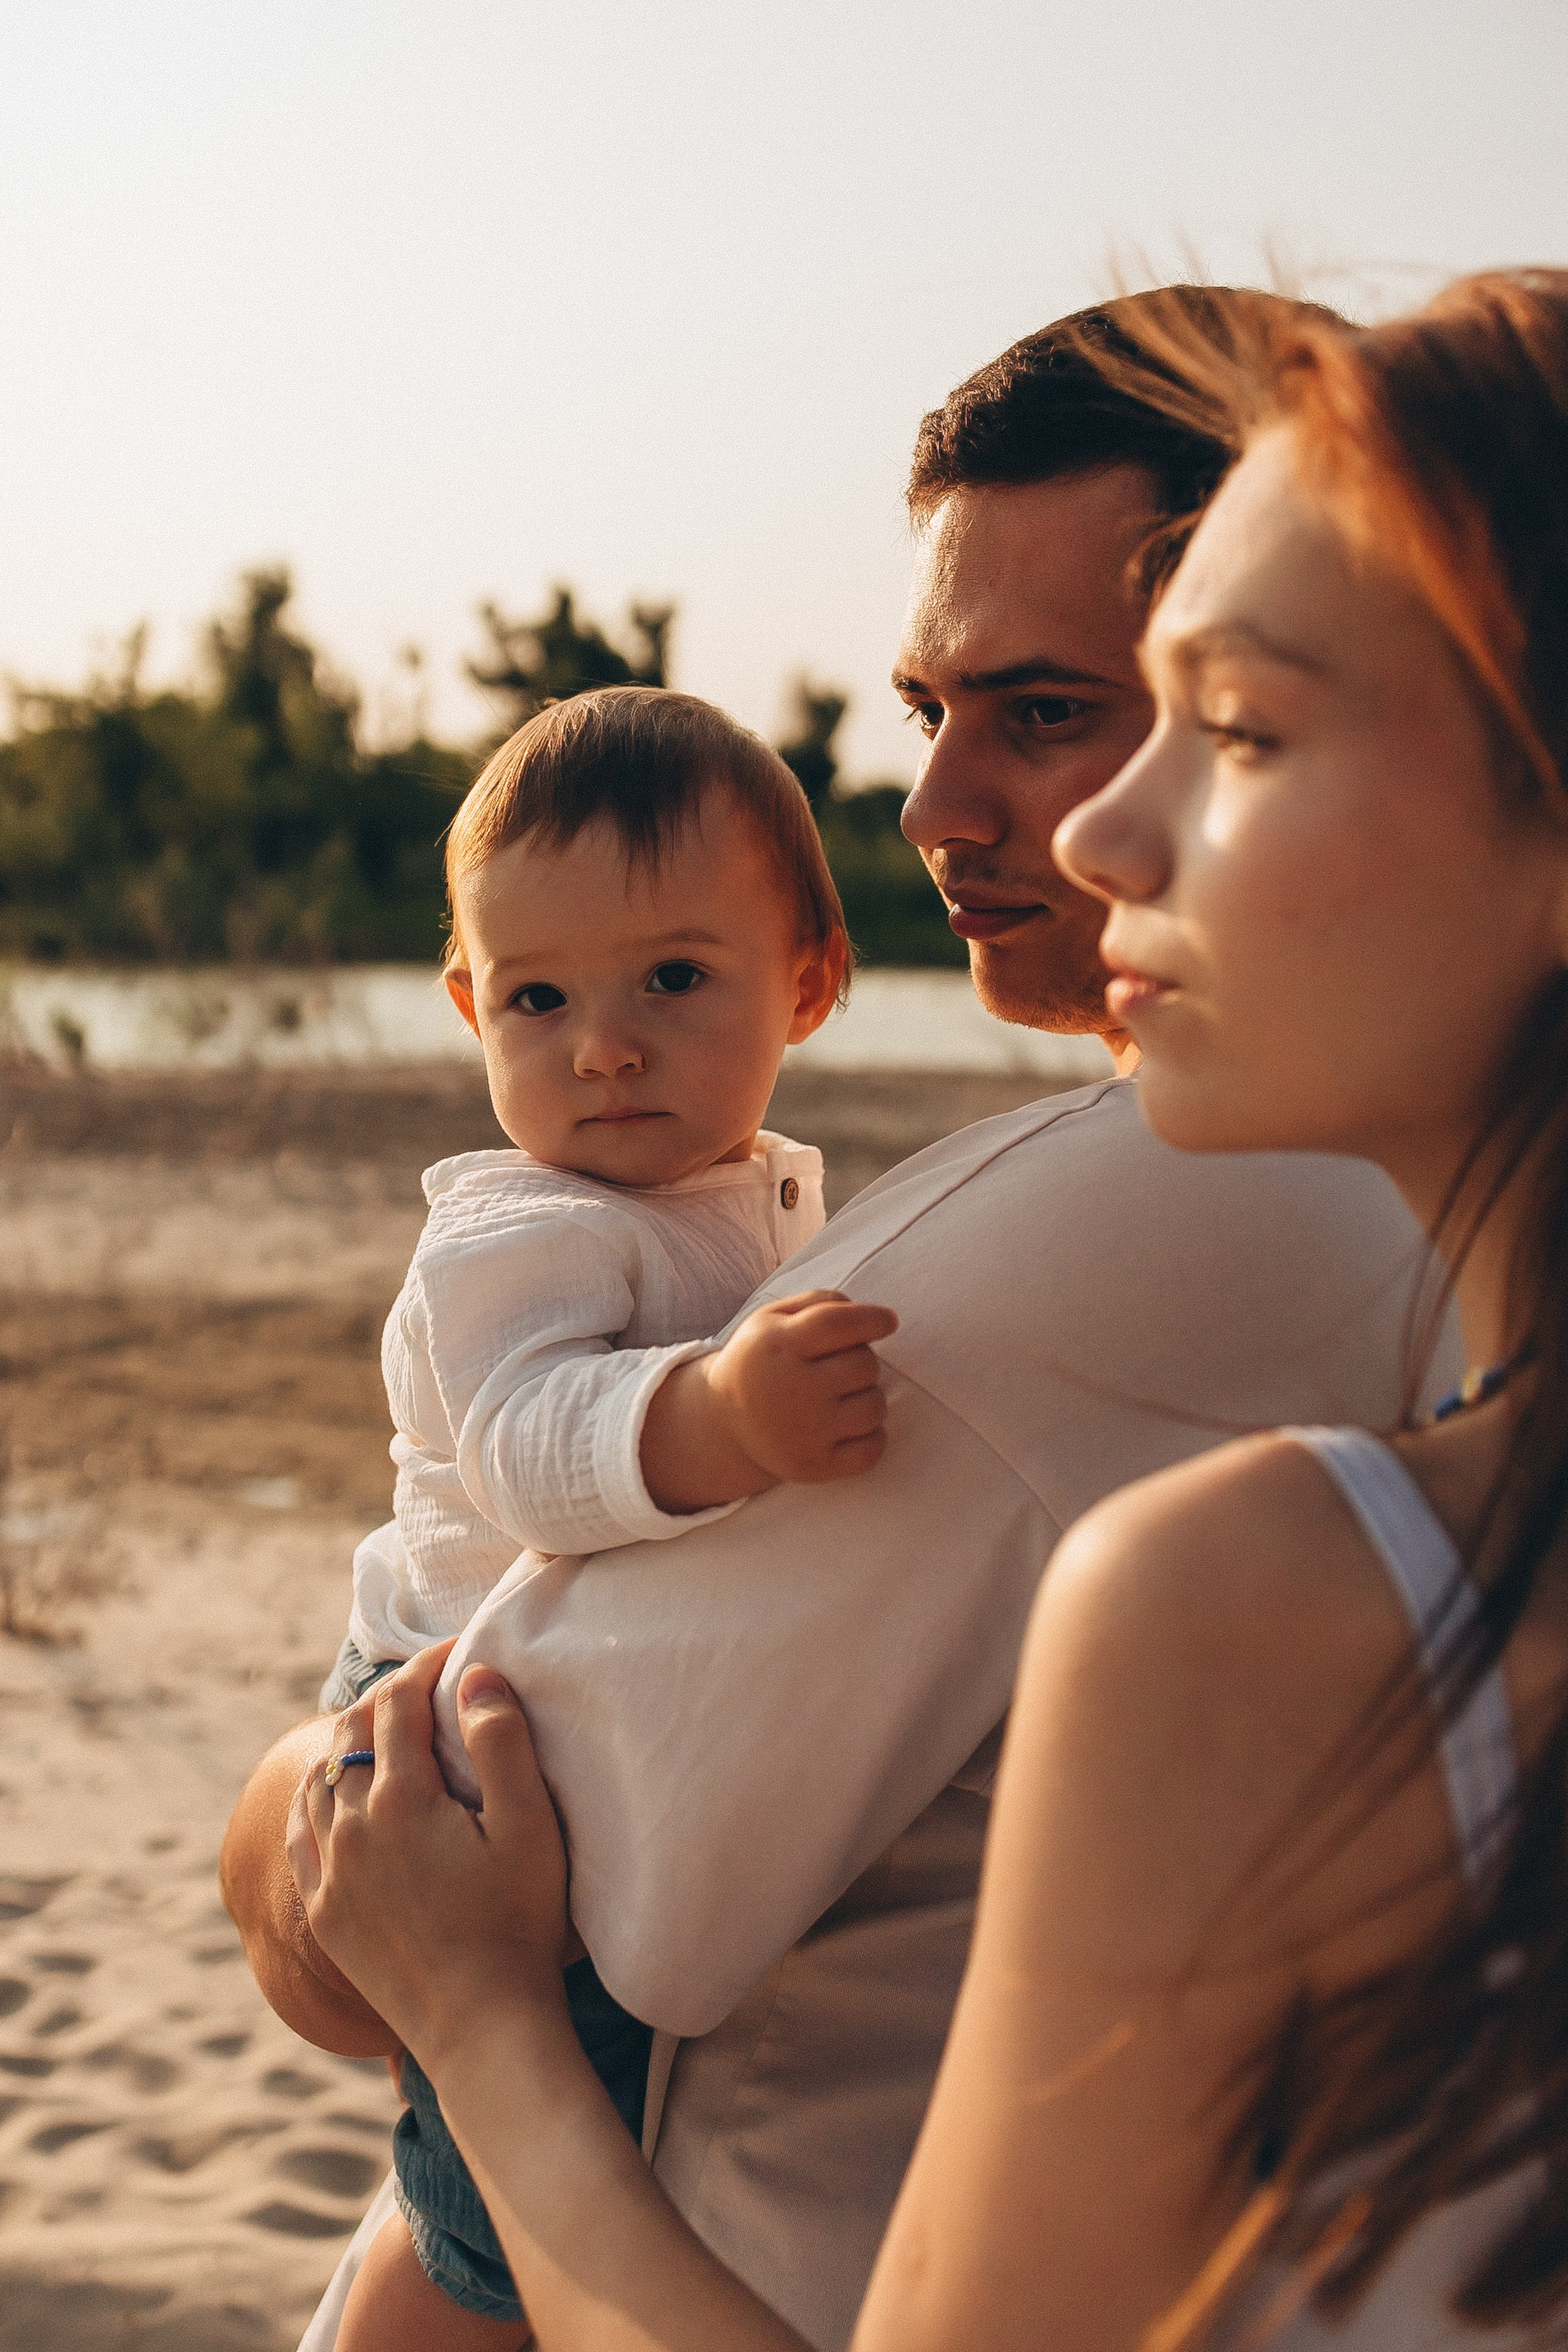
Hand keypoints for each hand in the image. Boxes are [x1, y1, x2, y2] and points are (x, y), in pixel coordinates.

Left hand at [286, 1644, 575, 2073]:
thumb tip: (476, 1675)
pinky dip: (315, 1796)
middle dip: (388, 1696)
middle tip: (428, 1685)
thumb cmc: (519, 1924)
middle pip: (352, 1732)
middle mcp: (350, 1826)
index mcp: (401, 1798)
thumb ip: (503, 1742)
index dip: (426, 1665)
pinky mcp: (324, 1913)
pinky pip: (300, 1833)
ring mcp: (330, 1872)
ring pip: (321, 1778)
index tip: (457, 1650)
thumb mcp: (529, 1826)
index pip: (399, 1702)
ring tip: (386, 1732)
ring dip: (350, 1742)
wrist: (481, 2028)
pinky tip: (332, 1794)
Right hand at [706, 1289, 898, 1482]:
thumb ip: (818, 1303)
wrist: (724, 1422)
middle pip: (864, 1364)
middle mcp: (790, 1389)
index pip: (837, 1324)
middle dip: (863, 1360)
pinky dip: (874, 1437)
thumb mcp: (772, 1319)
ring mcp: (803, 1433)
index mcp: (778, 1345)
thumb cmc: (763, 1360)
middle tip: (841, 1367)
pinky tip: (852, 1426)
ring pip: (874, 1407)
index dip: (873, 1319)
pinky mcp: (814, 1467)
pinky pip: (872, 1451)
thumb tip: (867, 1314)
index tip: (889, 1321)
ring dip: (870, 1397)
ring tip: (845, 1396)